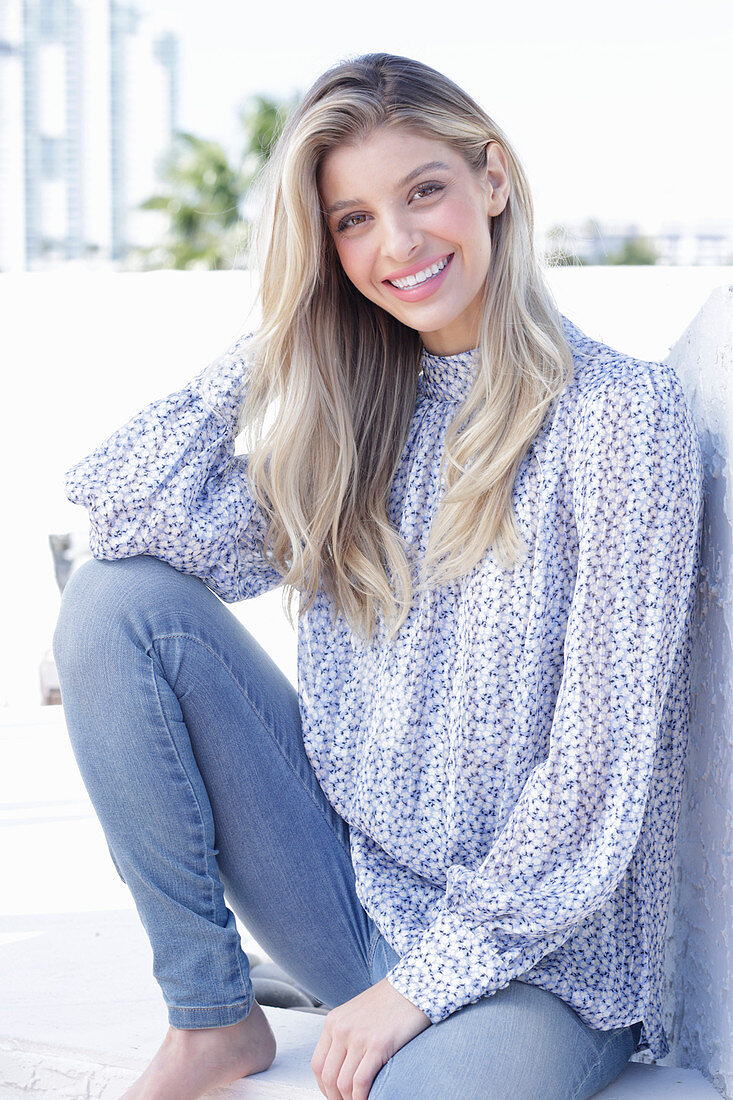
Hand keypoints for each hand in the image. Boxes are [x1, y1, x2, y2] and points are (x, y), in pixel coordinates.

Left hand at [310, 976, 430, 1099]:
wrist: (414, 986)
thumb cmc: (390, 1001)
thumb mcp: (358, 1013)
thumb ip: (346, 1035)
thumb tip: (343, 1066)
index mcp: (334, 1021)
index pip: (318, 1064)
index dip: (324, 1087)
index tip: (335, 1095)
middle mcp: (341, 1029)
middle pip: (328, 1077)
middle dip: (336, 1098)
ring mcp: (358, 1037)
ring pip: (343, 1084)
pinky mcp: (378, 1045)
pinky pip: (361, 1083)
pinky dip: (362, 1098)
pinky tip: (369, 1099)